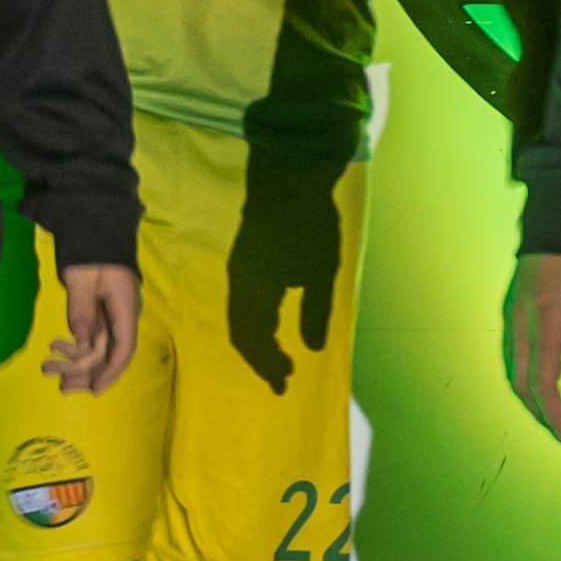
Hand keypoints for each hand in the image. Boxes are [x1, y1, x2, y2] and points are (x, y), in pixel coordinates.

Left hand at [46, 259, 139, 396]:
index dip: (110, 371)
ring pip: (96, 348)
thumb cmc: (89, 248)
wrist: (91, 225)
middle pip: (108, 353)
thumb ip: (81, 309)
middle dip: (85, 372)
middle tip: (60, 386)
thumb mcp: (81, 276)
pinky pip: (89, 336)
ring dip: (74, 361)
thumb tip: (81, 341)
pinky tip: (54, 347)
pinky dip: (73, 345)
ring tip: (48, 368)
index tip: (94, 389)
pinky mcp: (99, 312)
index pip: (123, 347)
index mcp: (124, 306)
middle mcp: (121, 315)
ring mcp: (110, 314)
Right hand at [223, 154, 346, 391]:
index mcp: (255, 290)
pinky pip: (241, 303)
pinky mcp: (244, 260)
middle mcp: (240, 284)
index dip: (268, 365)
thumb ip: (315, 312)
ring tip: (277, 357)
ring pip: (239, 318)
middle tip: (282, 377)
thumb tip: (311, 348)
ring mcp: (239, 270)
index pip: (255, 339)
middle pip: (241, 333)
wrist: (289, 175)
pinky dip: (253, 324)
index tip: (285, 384)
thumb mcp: (322, 272)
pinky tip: (270, 324)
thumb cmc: (310, 224)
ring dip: (256, 342)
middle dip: (261, 359)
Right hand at [506, 250, 560, 438]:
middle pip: (521, 381)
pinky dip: (522, 373)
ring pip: (512, 368)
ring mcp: (512, 316)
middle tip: (557, 428)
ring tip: (549, 409)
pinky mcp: (510, 308)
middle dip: (538, 411)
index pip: (544, 382)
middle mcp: (523, 324)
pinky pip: (511, 351)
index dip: (553, 412)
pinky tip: (537, 378)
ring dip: (528, 394)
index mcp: (549, 325)